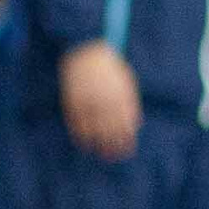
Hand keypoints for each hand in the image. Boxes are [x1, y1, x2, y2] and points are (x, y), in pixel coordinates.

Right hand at [60, 41, 140, 161]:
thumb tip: (134, 126)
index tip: (125, 153)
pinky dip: (80, 134)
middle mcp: (107, 102)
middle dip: (112, 148)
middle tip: (112, 159)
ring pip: (93, 129)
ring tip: (97, 154)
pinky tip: (82, 142)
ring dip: (96, 144)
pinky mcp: (74, 100)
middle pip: (111, 131)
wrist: (88, 50)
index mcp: (122, 98)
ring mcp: (89, 101)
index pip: (126, 127)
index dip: (126, 142)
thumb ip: (130, 104)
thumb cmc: (110, 67)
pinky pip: (77, 122)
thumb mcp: (126, 83)